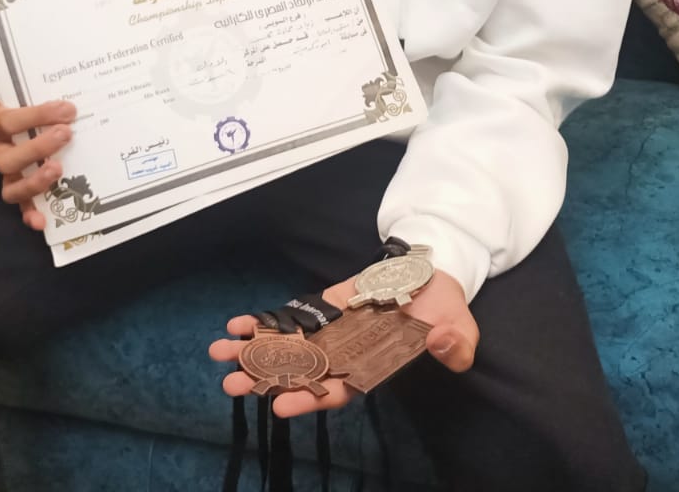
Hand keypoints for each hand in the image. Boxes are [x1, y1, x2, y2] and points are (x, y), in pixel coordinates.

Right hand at [0, 98, 77, 230]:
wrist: (20, 111)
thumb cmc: (26, 100)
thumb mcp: (28, 91)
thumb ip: (44, 95)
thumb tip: (73, 103)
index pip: (7, 121)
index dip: (37, 116)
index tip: (67, 109)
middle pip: (8, 159)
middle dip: (38, 149)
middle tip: (66, 135)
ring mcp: (5, 172)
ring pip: (11, 188)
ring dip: (35, 182)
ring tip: (58, 170)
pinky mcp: (16, 187)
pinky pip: (21, 205)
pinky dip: (30, 214)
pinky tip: (42, 220)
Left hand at [206, 270, 478, 417]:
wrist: (432, 274)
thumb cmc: (446, 307)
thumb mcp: (459, 325)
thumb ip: (454, 342)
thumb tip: (448, 349)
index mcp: (373, 367)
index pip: (337, 390)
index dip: (309, 398)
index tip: (279, 404)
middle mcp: (346, 356)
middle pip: (300, 374)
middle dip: (265, 380)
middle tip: (231, 384)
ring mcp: (330, 333)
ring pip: (287, 349)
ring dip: (253, 353)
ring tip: (218, 354)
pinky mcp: (323, 310)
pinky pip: (290, 320)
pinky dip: (263, 323)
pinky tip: (236, 325)